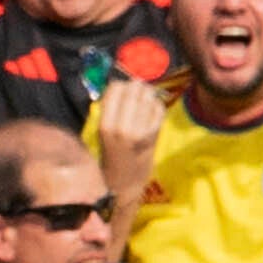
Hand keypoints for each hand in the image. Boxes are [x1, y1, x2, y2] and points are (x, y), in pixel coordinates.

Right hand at [93, 72, 162, 206]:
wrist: (124, 182)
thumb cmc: (112, 154)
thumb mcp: (104, 131)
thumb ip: (111, 108)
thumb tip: (122, 80)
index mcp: (105, 125)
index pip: (115, 89)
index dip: (121, 85)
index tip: (123, 89)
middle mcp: (122, 127)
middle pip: (133, 90)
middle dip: (137, 88)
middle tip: (138, 91)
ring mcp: (140, 132)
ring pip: (148, 97)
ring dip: (148, 95)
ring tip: (145, 101)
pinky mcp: (155, 136)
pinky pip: (159, 109)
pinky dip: (157, 106)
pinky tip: (152, 112)